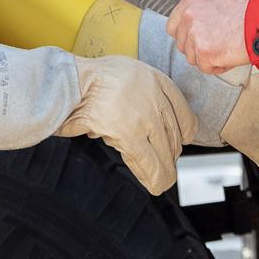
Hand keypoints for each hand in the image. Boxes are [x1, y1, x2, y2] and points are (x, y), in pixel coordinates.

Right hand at [58, 56, 196, 193]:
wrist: (73, 82)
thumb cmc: (92, 78)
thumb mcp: (128, 72)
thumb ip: (144, 92)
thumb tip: (150, 119)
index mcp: (158, 80)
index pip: (184, 114)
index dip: (185, 133)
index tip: (182, 141)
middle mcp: (156, 98)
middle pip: (175, 135)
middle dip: (171, 153)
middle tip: (165, 162)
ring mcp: (145, 117)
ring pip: (165, 152)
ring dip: (165, 170)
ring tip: (163, 181)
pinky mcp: (130, 135)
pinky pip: (147, 162)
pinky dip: (153, 177)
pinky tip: (156, 186)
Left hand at [168, 0, 250, 73]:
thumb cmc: (248, 11)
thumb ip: (200, 10)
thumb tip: (192, 22)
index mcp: (190, 2)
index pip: (173, 27)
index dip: (186, 36)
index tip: (198, 39)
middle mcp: (189, 16)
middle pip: (182, 45)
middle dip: (198, 48)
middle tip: (219, 43)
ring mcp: (195, 35)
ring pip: (193, 58)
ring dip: (209, 58)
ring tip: (227, 46)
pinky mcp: (204, 52)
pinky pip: (206, 68)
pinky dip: (218, 66)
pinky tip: (230, 54)